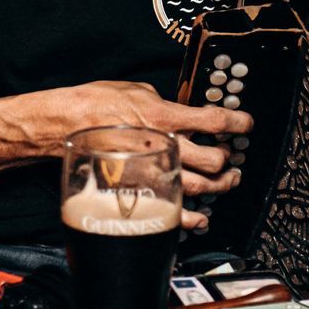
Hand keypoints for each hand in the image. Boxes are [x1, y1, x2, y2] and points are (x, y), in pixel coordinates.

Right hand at [59, 80, 252, 229]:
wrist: (63, 125)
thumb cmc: (94, 104)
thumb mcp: (135, 89)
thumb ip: (163, 102)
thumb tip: (179, 111)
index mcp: (164, 116)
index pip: (214, 119)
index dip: (237, 121)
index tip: (245, 122)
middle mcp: (163, 146)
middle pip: (214, 159)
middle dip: (228, 159)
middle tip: (232, 156)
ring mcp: (152, 172)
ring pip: (201, 187)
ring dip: (219, 186)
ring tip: (226, 181)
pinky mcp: (139, 191)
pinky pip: (173, 212)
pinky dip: (193, 219)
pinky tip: (202, 217)